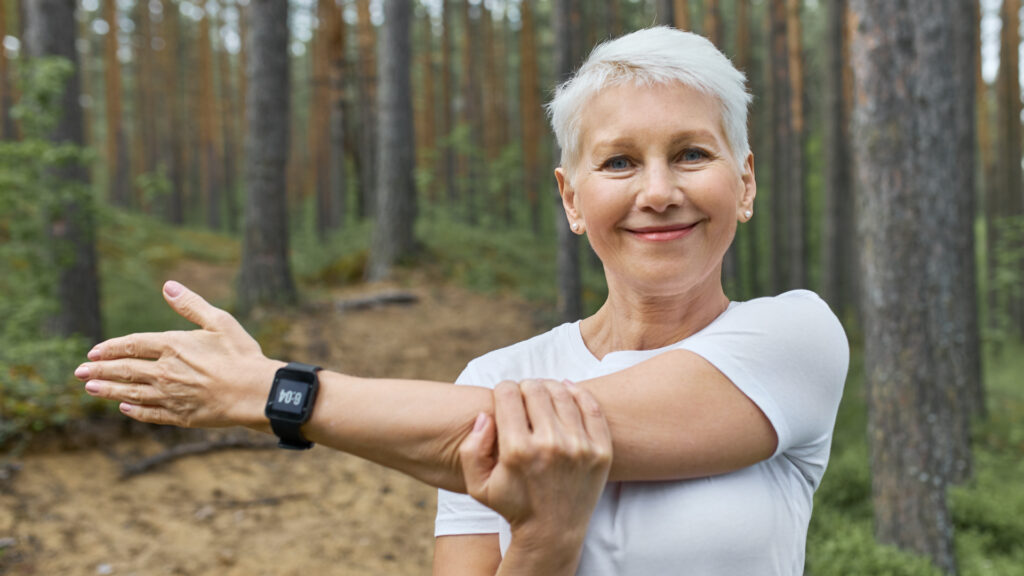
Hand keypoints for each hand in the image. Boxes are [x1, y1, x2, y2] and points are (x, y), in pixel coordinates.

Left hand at [74, 281, 281, 427]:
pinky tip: (124, 408)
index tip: (93, 352)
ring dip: (108, 391)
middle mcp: (165, 371)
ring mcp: (170, 395)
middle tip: (79, 372)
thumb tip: (168, 286)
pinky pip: (149, 414)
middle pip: (124, 370)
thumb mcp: (219, 321)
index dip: (110, 348)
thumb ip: (191, 305)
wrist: (255, 392)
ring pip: (130, 393)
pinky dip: (134, 411)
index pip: (132, 344)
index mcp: (173, 345)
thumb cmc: (241, 354)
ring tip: (90, 389)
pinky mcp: (179, 415)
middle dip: (99, 371)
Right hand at [459, 379, 612, 551]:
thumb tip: (484, 415)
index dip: (502, 390)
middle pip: (535, 389)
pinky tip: (567, 392)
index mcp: (517, 450)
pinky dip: (577, 393)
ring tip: (543, 395)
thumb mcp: (478, 485)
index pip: (508, 394)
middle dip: (524, 387)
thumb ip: (471, 449)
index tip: (504, 397)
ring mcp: (579, 447)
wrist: (553, 532)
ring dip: (549, 388)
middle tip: (523, 396)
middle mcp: (550, 445)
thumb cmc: (512, 505)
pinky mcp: (600, 450)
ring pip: (562, 393)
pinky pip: (591, 406)